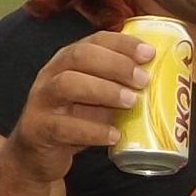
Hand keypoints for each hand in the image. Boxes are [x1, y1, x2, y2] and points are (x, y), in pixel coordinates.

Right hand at [0, 32, 153, 184]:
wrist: (37, 155)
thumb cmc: (74, 120)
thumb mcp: (96, 99)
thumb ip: (117, 87)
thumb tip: (158, 80)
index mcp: (68, 60)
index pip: (94, 40)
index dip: (122, 44)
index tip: (149, 54)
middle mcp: (51, 74)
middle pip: (79, 56)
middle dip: (114, 64)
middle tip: (143, 80)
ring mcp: (41, 100)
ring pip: (66, 85)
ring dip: (103, 91)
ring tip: (130, 102)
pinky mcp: (37, 129)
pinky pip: (63, 127)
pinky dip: (92, 130)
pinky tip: (114, 135)